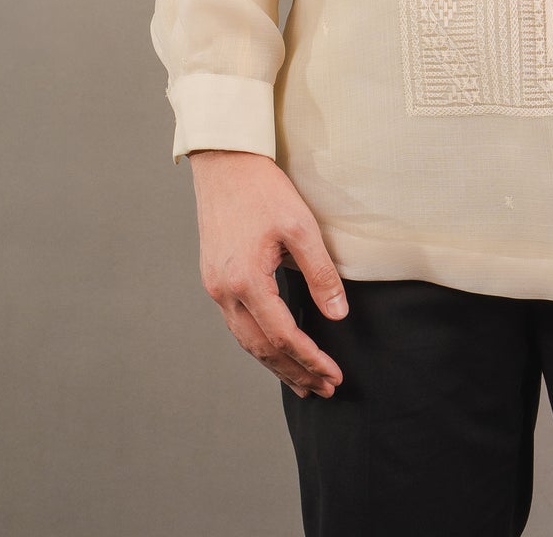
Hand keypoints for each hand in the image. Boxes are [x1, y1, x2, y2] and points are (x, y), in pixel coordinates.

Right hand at [188, 149, 348, 399]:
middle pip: (261, 348)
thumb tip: (338, 314)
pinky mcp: (214, 278)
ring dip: (276, 363)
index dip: (310, 360)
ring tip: (303, 381)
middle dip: (294, 372)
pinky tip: (276, 347)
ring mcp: (215, 287)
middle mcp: (224, 292)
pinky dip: (260, 342)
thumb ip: (321, 273)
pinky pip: (237, 323)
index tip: (334, 376)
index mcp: (246, 281)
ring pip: (246, 340)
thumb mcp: (301, 227)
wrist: (224, 162)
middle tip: (323, 389)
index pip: (283, 336)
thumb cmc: (264, 189)